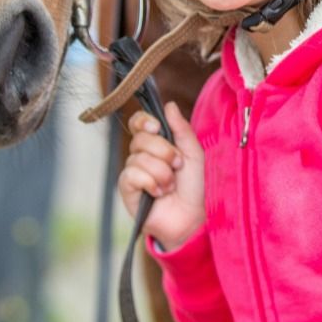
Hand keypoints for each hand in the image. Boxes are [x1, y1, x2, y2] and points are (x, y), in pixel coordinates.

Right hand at [118, 101, 205, 250]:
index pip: (139, 122)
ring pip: (139, 158)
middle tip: (177, 165)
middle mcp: (141, 154)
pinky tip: (159, 193)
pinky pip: (132, 175)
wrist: (192, 217)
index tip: (157, 126)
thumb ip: (181, 129)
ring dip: (162, 172)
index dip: (143, 120)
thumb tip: (169, 105)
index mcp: (156, 142)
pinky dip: (150, 183)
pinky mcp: (127, 190)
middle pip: (140, 138)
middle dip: (164, 151)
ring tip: (171, 185)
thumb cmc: (194, 186)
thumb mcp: (193, 153)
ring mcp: (133, 172)